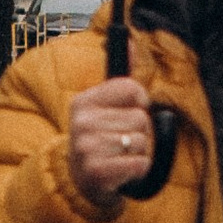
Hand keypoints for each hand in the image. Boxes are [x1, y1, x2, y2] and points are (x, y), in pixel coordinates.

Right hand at [67, 76, 156, 208]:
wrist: (80, 183)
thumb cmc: (99, 141)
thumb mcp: (103, 108)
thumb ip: (120, 78)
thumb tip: (130, 39)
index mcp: (84, 102)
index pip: (132, 88)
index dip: (140, 101)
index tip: (130, 111)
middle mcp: (82, 122)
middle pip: (141, 118)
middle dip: (140, 132)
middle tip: (120, 142)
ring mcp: (87, 147)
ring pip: (142, 142)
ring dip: (138, 152)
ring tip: (119, 156)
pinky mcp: (98, 171)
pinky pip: (140, 164)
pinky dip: (138, 170)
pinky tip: (121, 171)